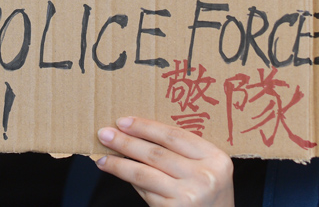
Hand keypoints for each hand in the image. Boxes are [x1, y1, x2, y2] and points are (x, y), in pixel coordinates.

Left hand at [97, 117, 233, 206]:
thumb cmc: (209, 198)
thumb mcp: (207, 172)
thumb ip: (183, 154)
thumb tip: (138, 136)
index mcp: (216, 158)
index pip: (174, 135)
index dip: (145, 126)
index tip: (123, 121)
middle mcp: (205, 176)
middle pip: (156, 153)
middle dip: (126, 142)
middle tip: (105, 133)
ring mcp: (189, 195)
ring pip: (144, 172)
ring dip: (119, 163)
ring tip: (102, 156)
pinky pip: (145, 191)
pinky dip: (130, 181)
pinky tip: (117, 173)